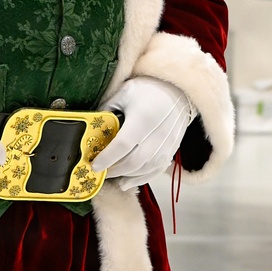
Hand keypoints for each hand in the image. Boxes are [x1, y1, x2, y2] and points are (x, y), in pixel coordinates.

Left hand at [94, 76, 194, 191]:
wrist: (178, 89)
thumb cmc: (149, 88)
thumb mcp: (124, 92)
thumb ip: (108, 110)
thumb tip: (93, 127)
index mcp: (143, 118)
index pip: (123, 145)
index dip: (107, 158)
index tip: (94, 165)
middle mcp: (158, 133)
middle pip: (134, 161)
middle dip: (115, 170)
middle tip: (101, 172)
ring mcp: (168, 143)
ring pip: (146, 168)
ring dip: (128, 176)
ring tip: (113, 177)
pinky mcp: (173, 148)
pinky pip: (157, 169)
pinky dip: (143, 178)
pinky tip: (129, 182)